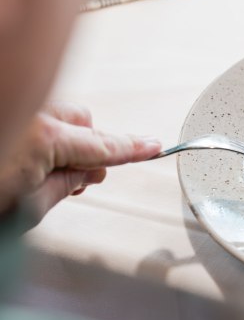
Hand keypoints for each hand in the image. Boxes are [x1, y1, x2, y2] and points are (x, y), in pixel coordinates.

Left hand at [0, 102, 159, 222]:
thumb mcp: (29, 207)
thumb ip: (65, 186)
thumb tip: (83, 175)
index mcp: (43, 137)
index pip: (103, 146)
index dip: (132, 148)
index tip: (154, 146)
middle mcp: (31, 116)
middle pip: (83, 121)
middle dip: (84, 146)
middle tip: (72, 177)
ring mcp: (20, 113)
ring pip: (58, 117)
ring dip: (59, 141)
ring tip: (34, 174)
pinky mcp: (8, 116)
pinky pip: (37, 118)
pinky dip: (37, 137)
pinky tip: (19, 160)